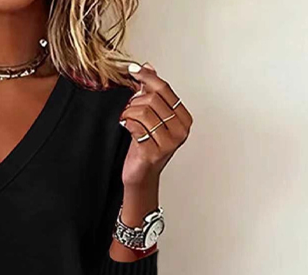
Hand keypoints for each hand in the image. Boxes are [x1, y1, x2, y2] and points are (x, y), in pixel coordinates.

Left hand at [118, 62, 192, 187]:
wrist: (140, 174)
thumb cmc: (146, 146)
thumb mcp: (151, 117)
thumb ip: (152, 93)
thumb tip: (148, 67)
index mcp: (183, 118)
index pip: (165, 89)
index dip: (147, 77)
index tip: (132, 70)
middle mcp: (180, 130)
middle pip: (154, 99)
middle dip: (135, 100)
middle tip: (126, 107)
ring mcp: (168, 142)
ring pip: (144, 112)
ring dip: (129, 112)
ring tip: (124, 117)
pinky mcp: (154, 152)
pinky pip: (136, 127)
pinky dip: (127, 123)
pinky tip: (124, 126)